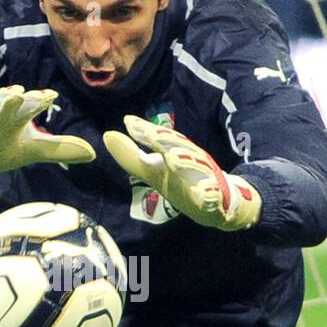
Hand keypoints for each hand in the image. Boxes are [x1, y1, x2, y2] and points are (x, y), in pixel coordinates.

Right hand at [0, 86, 94, 177]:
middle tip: (15, 92)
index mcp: (16, 119)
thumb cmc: (5, 146)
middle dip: (8, 98)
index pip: (29, 107)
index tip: (49, 96)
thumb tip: (93, 155)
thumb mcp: (32, 149)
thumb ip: (59, 149)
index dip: (38, 101)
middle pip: (4, 105)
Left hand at [103, 115, 261, 230]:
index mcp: (177, 152)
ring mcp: (206, 178)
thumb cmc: (182, 180)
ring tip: (172, 159)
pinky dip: (210, 194)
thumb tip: (108, 135)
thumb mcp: (154, 170)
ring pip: (198, 167)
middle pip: (180, 147)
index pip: (161, 138)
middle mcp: (193, 160)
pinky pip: (213, 197)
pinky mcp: (215, 198)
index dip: (145, 131)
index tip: (128, 123)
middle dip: (166, 141)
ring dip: (187, 162)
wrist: (218, 203)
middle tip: (149, 135)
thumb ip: (131, 156)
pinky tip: (204, 194)